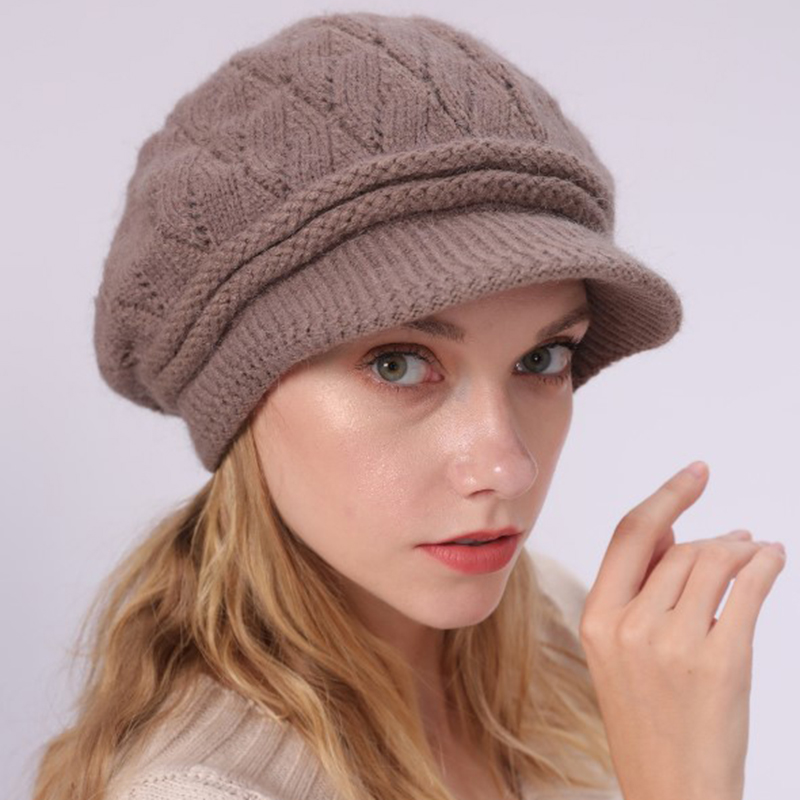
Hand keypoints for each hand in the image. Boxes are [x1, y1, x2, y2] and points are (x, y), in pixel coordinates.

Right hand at [579, 462, 785, 799]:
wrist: (672, 789)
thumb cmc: (648, 722)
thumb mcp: (619, 655)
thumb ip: (638, 592)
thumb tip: (673, 530)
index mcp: (598, 619)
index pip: (631, 535)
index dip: (665, 496)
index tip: (693, 474)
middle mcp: (630, 626)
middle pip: (682, 548)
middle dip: (716, 538)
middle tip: (740, 538)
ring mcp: (674, 644)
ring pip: (715, 563)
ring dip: (743, 549)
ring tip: (757, 551)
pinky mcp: (721, 662)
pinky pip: (749, 591)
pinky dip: (766, 566)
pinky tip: (773, 560)